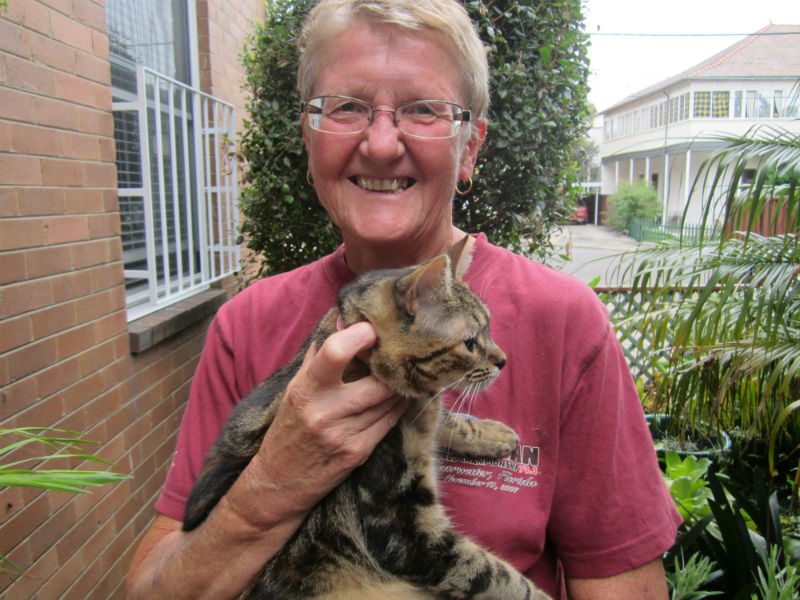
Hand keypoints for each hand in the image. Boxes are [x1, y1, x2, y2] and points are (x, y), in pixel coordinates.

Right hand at [231, 322, 407, 524]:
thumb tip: (343, 320)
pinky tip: (400, 397)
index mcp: (306, 389)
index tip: (373, 328)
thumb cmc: (288, 427)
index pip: (336, 352)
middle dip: (393, 367)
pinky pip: (389, 422)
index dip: (361, 335)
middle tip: (401, 353)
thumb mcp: (295, 388)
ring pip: (389, 401)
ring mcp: (343, 435)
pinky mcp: (358, 453)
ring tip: (405, 372)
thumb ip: (320, 357)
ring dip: (402, 386)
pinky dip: (398, 406)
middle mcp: (325, 412)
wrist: (278, 481)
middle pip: (378, 382)